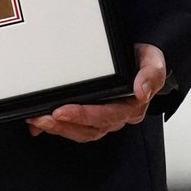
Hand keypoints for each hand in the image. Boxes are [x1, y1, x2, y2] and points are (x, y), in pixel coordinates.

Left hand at [25, 43, 166, 142]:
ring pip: (79, 130)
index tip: (62, 110)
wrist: (140, 59)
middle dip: (63, 126)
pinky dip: (55, 127)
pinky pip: (73, 126)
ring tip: (37, 119)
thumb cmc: (144, 62)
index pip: (105, 116)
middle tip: (42, 117)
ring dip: (57, 128)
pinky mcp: (92, 113)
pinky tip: (37, 125)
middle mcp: (116, 116)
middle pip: (88, 128)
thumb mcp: (154, 62)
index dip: (82, 116)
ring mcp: (103, 117)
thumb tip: (141, 91)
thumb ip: (151, 75)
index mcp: (130, 107)